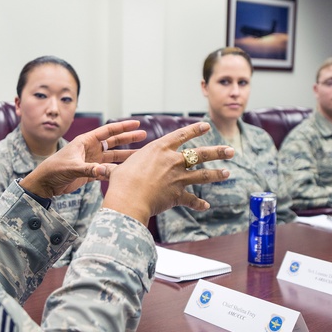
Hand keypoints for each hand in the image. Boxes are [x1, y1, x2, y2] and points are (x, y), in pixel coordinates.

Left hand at [19, 119, 146, 198]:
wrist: (45, 183)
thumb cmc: (54, 169)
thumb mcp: (72, 167)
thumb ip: (89, 169)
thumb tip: (104, 171)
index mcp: (85, 141)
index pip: (107, 131)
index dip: (122, 127)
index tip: (136, 124)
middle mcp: (91, 149)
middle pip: (114, 142)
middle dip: (128, 138)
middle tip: (144, 135)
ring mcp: (92, 161)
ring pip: (113, 156)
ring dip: (126, 155)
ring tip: (140, 154)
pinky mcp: (91, 172)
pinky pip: (108, 169)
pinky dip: (117, 169)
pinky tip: (128, 170)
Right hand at [102, 122, 233, 224]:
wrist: (129, 198)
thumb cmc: (121, 181)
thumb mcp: (120, 168)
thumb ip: (118, 168)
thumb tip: (100, 169)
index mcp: (160, 149)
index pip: (181, 135)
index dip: (195, 130)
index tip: (206, 126)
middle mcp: (173, 161)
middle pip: (200, 154)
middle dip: (217, 151)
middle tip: (230, 150)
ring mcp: (178, 178)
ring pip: (203, 175)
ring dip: (216, 174)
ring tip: (227, 173)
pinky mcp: (178, 195)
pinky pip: (192, 200)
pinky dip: (199, 203)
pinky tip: (206, 206)